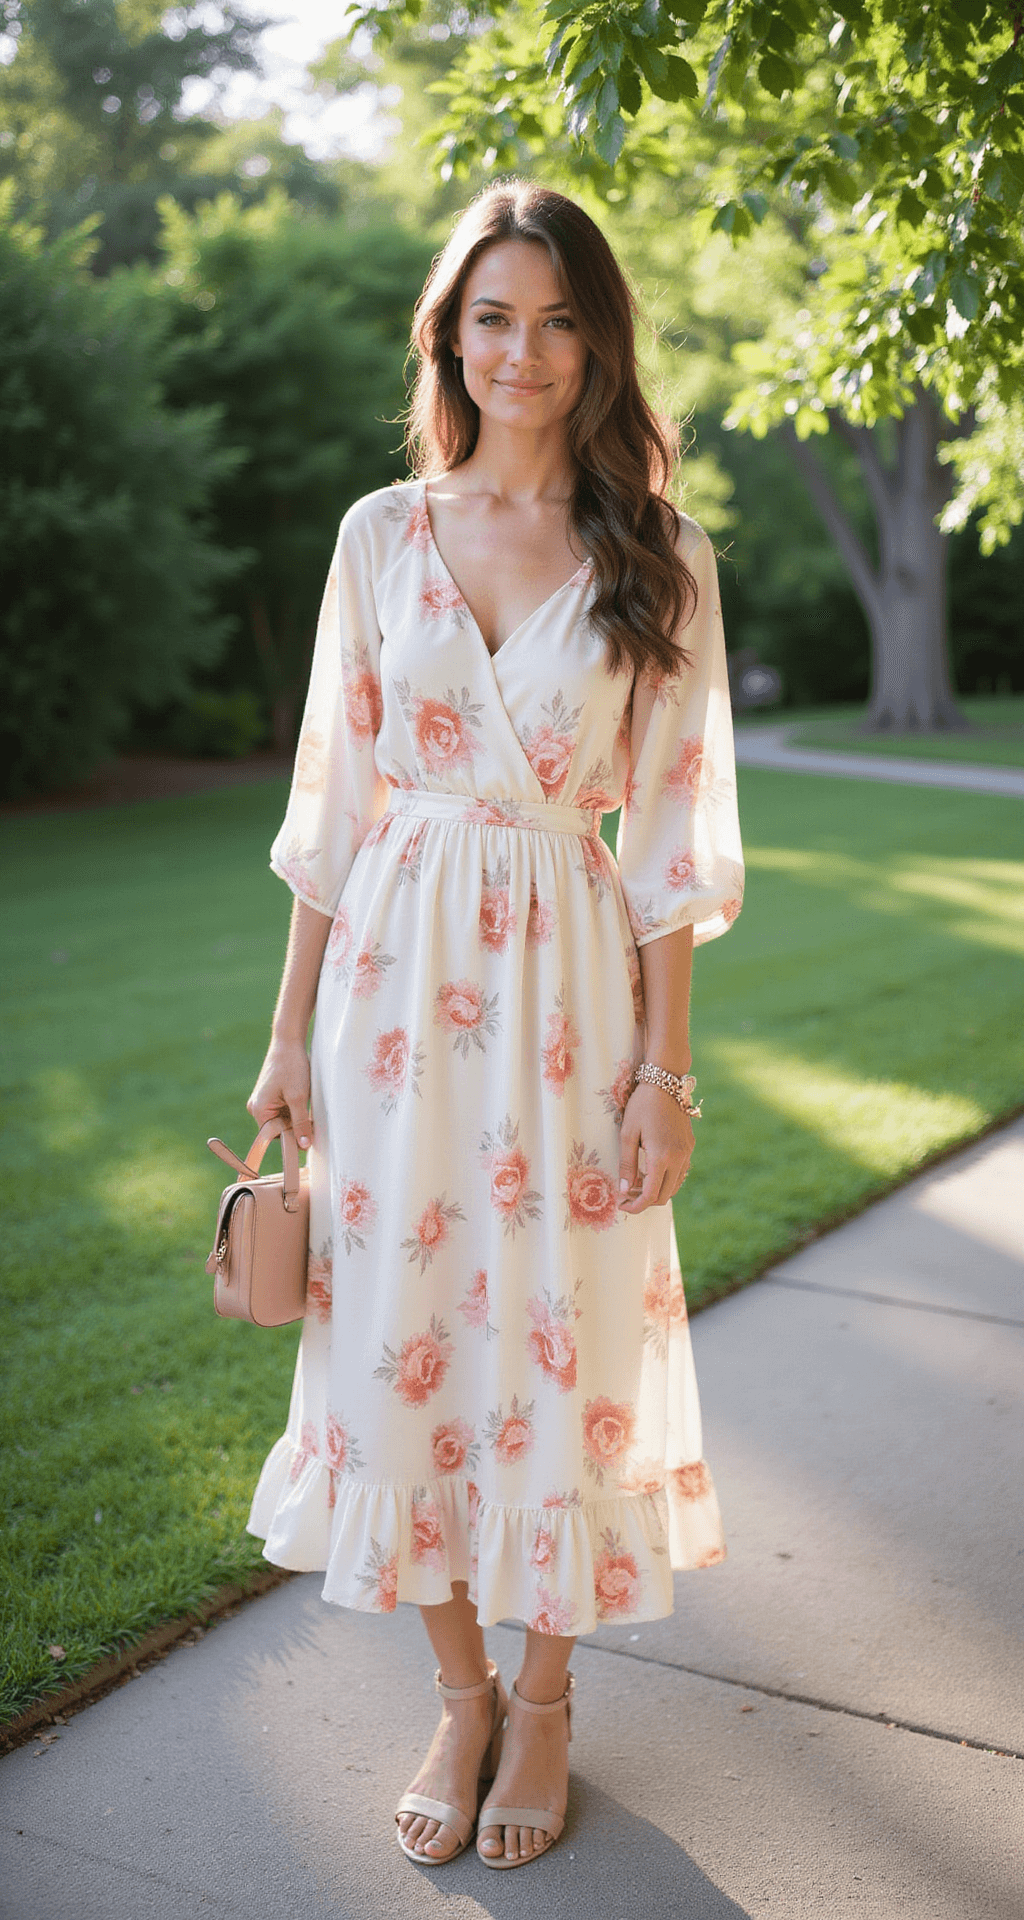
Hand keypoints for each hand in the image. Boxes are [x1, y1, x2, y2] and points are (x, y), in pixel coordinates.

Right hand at [246, 1038, 312, 1149]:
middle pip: (278, 1129)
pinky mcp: (270, 1094)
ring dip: (296, 1116)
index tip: (309, 1137)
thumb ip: (301, 1123)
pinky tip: (303, 1098)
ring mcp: (263, 1100)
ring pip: (283, 1119)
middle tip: (311, 1119)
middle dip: (295, 1126)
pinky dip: (294, 1108)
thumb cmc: (291, 1067)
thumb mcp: (299, 1098)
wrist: (288, 1041)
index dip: (292, 1138)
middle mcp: (256, 1107)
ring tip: (306, 1103)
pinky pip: (283, 1109)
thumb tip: (304, 1145)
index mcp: (259, 1110)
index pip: (274, 1137)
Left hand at [617, 1083, 693, 1213]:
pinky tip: (651, 1170)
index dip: (635, 1206)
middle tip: (626, 1194)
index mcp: (661, 1157)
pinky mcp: (690, 1147)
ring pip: (674, 1186)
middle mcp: (678, 1158)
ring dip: (656, 1191)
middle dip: (644, 1201)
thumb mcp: (628, 1134)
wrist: (665, 1083)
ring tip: (637, 1182)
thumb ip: (626, 1164)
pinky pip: (680, 1173)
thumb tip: (624, 1191)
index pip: (650, 1195)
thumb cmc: (642, 1106)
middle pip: (663, 1196)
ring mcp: (687, 1153)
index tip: (622, 1205)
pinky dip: (666, 1179)